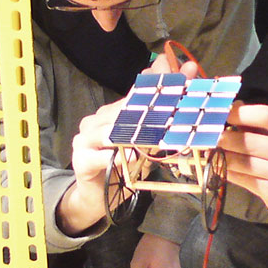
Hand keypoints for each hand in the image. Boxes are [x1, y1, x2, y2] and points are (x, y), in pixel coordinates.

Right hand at [60, 57, 200, 235]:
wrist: (97, 195)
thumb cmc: (124, 165)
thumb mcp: (148, 144)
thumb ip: (162, 122)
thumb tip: (187, 100)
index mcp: (115, 111)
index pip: (139, 91)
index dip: (163, 81)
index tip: (186, 72)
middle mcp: (99, 119)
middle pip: (127, 109)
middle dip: (153, 108)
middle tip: (177, 107)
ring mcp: (86, 137)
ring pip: (111, 130)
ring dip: (134, 132)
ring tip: (154, 134)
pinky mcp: (81, 158)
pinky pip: (98, 156)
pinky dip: (116, 157)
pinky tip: (132, 157)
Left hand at [219, 103, 267, 235]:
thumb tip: (237, 109)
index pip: (267, 115)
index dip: (241, 113)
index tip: (226, 113)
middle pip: (250, 141)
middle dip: (226, 137)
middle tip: (211, 134)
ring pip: (243, 162)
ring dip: (223, 155)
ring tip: (212, 149)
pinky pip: (244, 180)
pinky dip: (229, 172)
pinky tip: (222, 166)